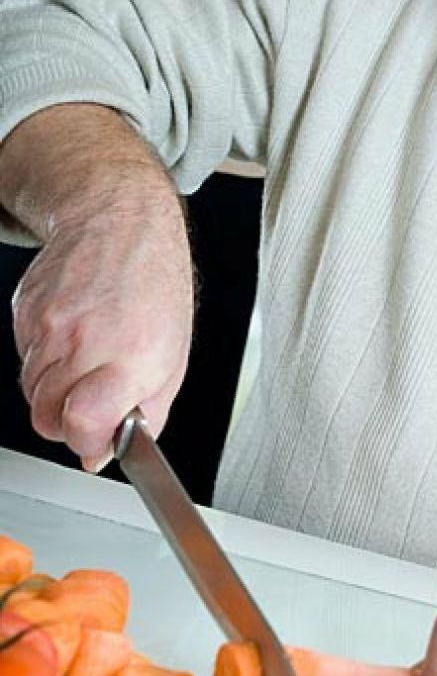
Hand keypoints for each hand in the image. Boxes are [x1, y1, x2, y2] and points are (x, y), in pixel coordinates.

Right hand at [13, 192, 193, 470]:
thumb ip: (145, 412)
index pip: (82, 422)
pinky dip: (45, 356)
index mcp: (131, 355)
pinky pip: (24, 357)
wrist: (121, 222)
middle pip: (45, 417)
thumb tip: (104, 453)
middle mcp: (86, 339)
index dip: (86, 440)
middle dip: (66, 420)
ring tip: (88, 356)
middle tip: (93, 399)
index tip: (98, 437)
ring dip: (56, 387)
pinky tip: (74, 330)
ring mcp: (49, 324)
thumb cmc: (155, 286)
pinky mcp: (24, 310)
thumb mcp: (174, 355)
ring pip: (31, 391)